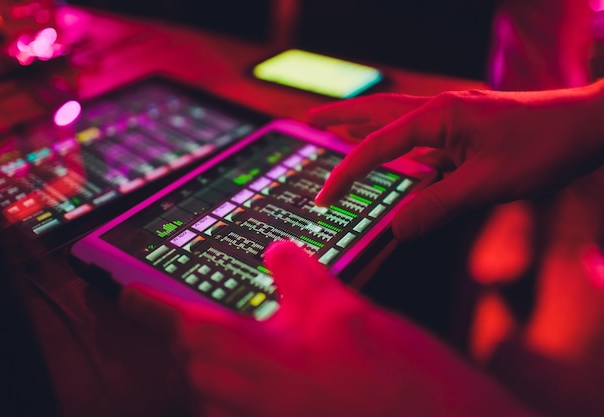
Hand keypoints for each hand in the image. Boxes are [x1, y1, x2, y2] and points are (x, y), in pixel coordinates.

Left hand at [120, 240, 535, 416]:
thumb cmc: (397, 380)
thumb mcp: (345, 311)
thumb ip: (300, 278)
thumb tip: (277, 251)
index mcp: (263, 362)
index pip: (187, 328)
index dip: (151, 306)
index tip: (123, 293)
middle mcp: (255, 402)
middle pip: (196, 366)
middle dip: (189, 337)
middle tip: (194, 314)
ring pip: (217, 395)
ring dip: (216, 367)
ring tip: (239, 343)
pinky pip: (246, 412)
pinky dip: (244, 391)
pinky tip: (277, 376)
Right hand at [309, 84, 603, 242]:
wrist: (586, 127)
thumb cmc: (543, 146)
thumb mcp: (488, 183)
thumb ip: (438, 205)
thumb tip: (397, 229)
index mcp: (439, 116)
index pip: (378, 145)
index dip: (347, 172)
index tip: (324, 196)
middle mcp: (440, 111)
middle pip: (375, 112)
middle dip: (338, 117)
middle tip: (305, 120)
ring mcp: (452, 119)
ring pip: (394, 121)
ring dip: (362, 126)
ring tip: (332, 131)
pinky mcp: (464, 131)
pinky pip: (418, 139)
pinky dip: (395, 147)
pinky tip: (390, 161)